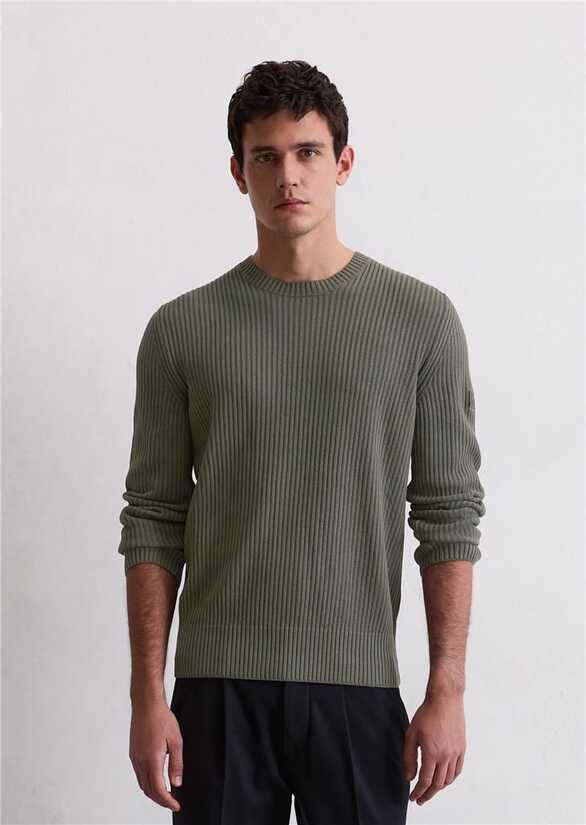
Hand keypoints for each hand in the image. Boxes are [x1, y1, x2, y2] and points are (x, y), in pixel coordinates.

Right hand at [129, 696, 183, 811]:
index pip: (158, 789)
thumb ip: (176, 764)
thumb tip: (176, 783)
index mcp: (151, 759)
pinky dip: (147, 782)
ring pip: (142, 783)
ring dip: (153, 792)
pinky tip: (156, 778)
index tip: (176, 805)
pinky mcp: (133, 753)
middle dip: (160, 800)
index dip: (167, 801)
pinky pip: (139, 774)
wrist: (146, 704)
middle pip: (148, 790)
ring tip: (166, 793)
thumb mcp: (176, 740)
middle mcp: (140, 761)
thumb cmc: (161, 718)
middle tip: (172, 802)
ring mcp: (135, 757)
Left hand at [403, 691, 465, 804]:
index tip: (413, 797)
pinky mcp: (461, 748)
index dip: (418, 792)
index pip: (425, 781)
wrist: (445, 699)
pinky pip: (458, 770)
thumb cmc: (427, 713)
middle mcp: (446, 755)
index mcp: (432, 753)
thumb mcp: (411, 734)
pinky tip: (445, 779)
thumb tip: (408, 777)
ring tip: (431, 790)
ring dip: (439, 788)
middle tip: (421, 799)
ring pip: (448, 779)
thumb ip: (409, 757)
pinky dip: (451, 779)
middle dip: (428, 794)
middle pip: (438, 784)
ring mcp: (456, 752)